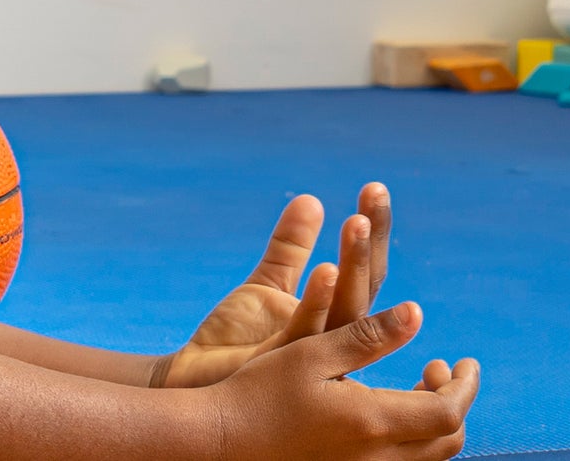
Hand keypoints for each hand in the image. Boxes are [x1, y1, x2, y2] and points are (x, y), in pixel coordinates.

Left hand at [155, 182, 391, 387]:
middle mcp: (332, 341)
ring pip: (345, 312)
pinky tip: (325, 271)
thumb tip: (311, 198)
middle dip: (372, 241)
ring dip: (353, 266)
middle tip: (374, 193)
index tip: (375, 187)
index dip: (374, 232)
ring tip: (356, 221)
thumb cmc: (235, 342)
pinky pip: (305, 336)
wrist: (194, 383)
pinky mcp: (280, 368)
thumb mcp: (265, 286)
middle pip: (365, 288)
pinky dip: (316, 303)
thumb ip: (290, 248)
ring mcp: (311, 358)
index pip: (366, 273)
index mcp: (333, 320)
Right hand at [211, 302, 478, 460]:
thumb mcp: (312, 352)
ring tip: (416, 384)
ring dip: (434, 422)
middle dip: (453, 402)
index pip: (446, 412)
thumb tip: (418, 313)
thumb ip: (368, 336)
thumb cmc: (261, 392)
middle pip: (446, 442)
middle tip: (438, 366)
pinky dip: (410, 440)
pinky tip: (385, 413)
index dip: (464, 386)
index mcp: (372, 424)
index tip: (466, 360)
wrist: (222, 444)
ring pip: (426, 460)